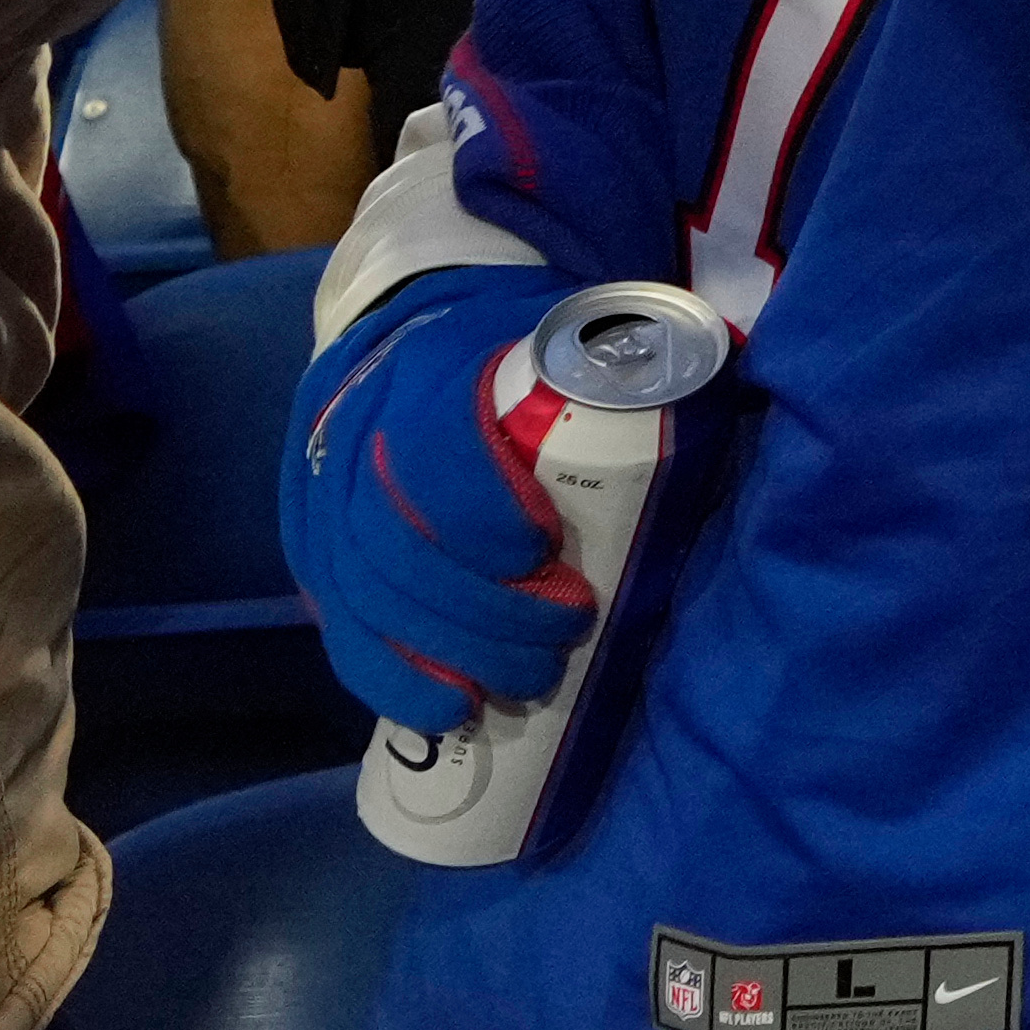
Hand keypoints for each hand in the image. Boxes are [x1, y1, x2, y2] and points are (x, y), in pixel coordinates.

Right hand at [277, 276, 586, 738]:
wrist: (403, 339)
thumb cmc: (512, 343)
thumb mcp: (564, 321)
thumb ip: (625, 350)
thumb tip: (715, 379)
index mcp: (427, 373)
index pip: (430, 448)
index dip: (480, 511)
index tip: (542, 548)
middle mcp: (360, 439)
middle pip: (397, 544)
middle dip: (484, 609)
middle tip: (566, 631)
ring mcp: (325, 503)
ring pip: (366, 595)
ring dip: (449, 654)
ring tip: (528, 681)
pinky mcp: (315, 554)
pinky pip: (339, 628)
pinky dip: (392, 679)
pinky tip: (450, 709)